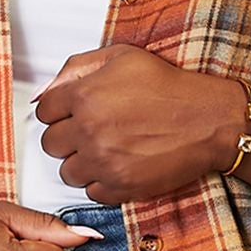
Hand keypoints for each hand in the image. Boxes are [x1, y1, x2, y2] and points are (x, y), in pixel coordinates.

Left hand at [34, 43, 239, 204]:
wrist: (208, 120)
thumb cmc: (168, 87)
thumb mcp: (121, 57)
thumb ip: (76, 68)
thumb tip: (45, 91)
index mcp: (84, 96)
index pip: (43, 112)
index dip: (58, 112)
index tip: (72, 114)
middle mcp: (88, 130)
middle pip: (50, 144)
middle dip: (67, 138)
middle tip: (90, 132)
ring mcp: (103, 162)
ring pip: (67, 172)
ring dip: (82, 162)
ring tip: (106, 150)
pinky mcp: (120, 186)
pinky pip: (91, 192)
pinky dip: (102, 182)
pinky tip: (119, 165)